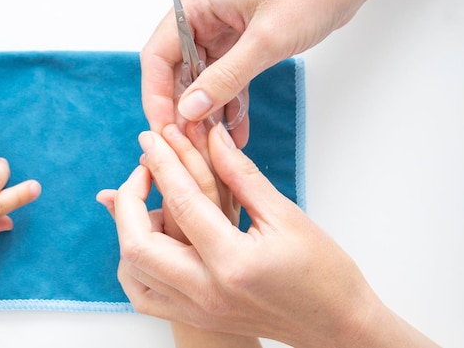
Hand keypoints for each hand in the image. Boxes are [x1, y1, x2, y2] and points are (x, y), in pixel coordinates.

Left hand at [103, 123, 437, 347]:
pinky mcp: (196, 318)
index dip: (163, 163)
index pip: (182, 202)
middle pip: (138, 244)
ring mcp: (197, 310)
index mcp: (233, 261)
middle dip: (129, 199)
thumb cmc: (323, 274)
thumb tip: (213, 137)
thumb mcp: (286, 216)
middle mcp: (207, 291)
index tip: (152, 138)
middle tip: (144, 170)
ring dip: (128, 230)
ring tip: (146, 202)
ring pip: (132, 272)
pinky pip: (144, 295)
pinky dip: (135, 264)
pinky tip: (151, 240)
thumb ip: (241, 175)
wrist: (336, 326)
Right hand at [140, 0, 432, 147]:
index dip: (157, 95)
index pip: (158, 54)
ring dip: (207, 109)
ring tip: (211, 143)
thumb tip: (190, 109)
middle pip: (176, 68)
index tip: (165, 128)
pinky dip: (229, 101)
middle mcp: (202, 13)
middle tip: (189, 142)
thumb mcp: (266, 41)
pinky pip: (225, 76)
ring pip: (201, 76)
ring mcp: (220, 27)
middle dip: (183, 107)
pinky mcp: (239, 39)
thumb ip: (225, 78)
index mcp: (197, 2)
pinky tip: (234, 129)